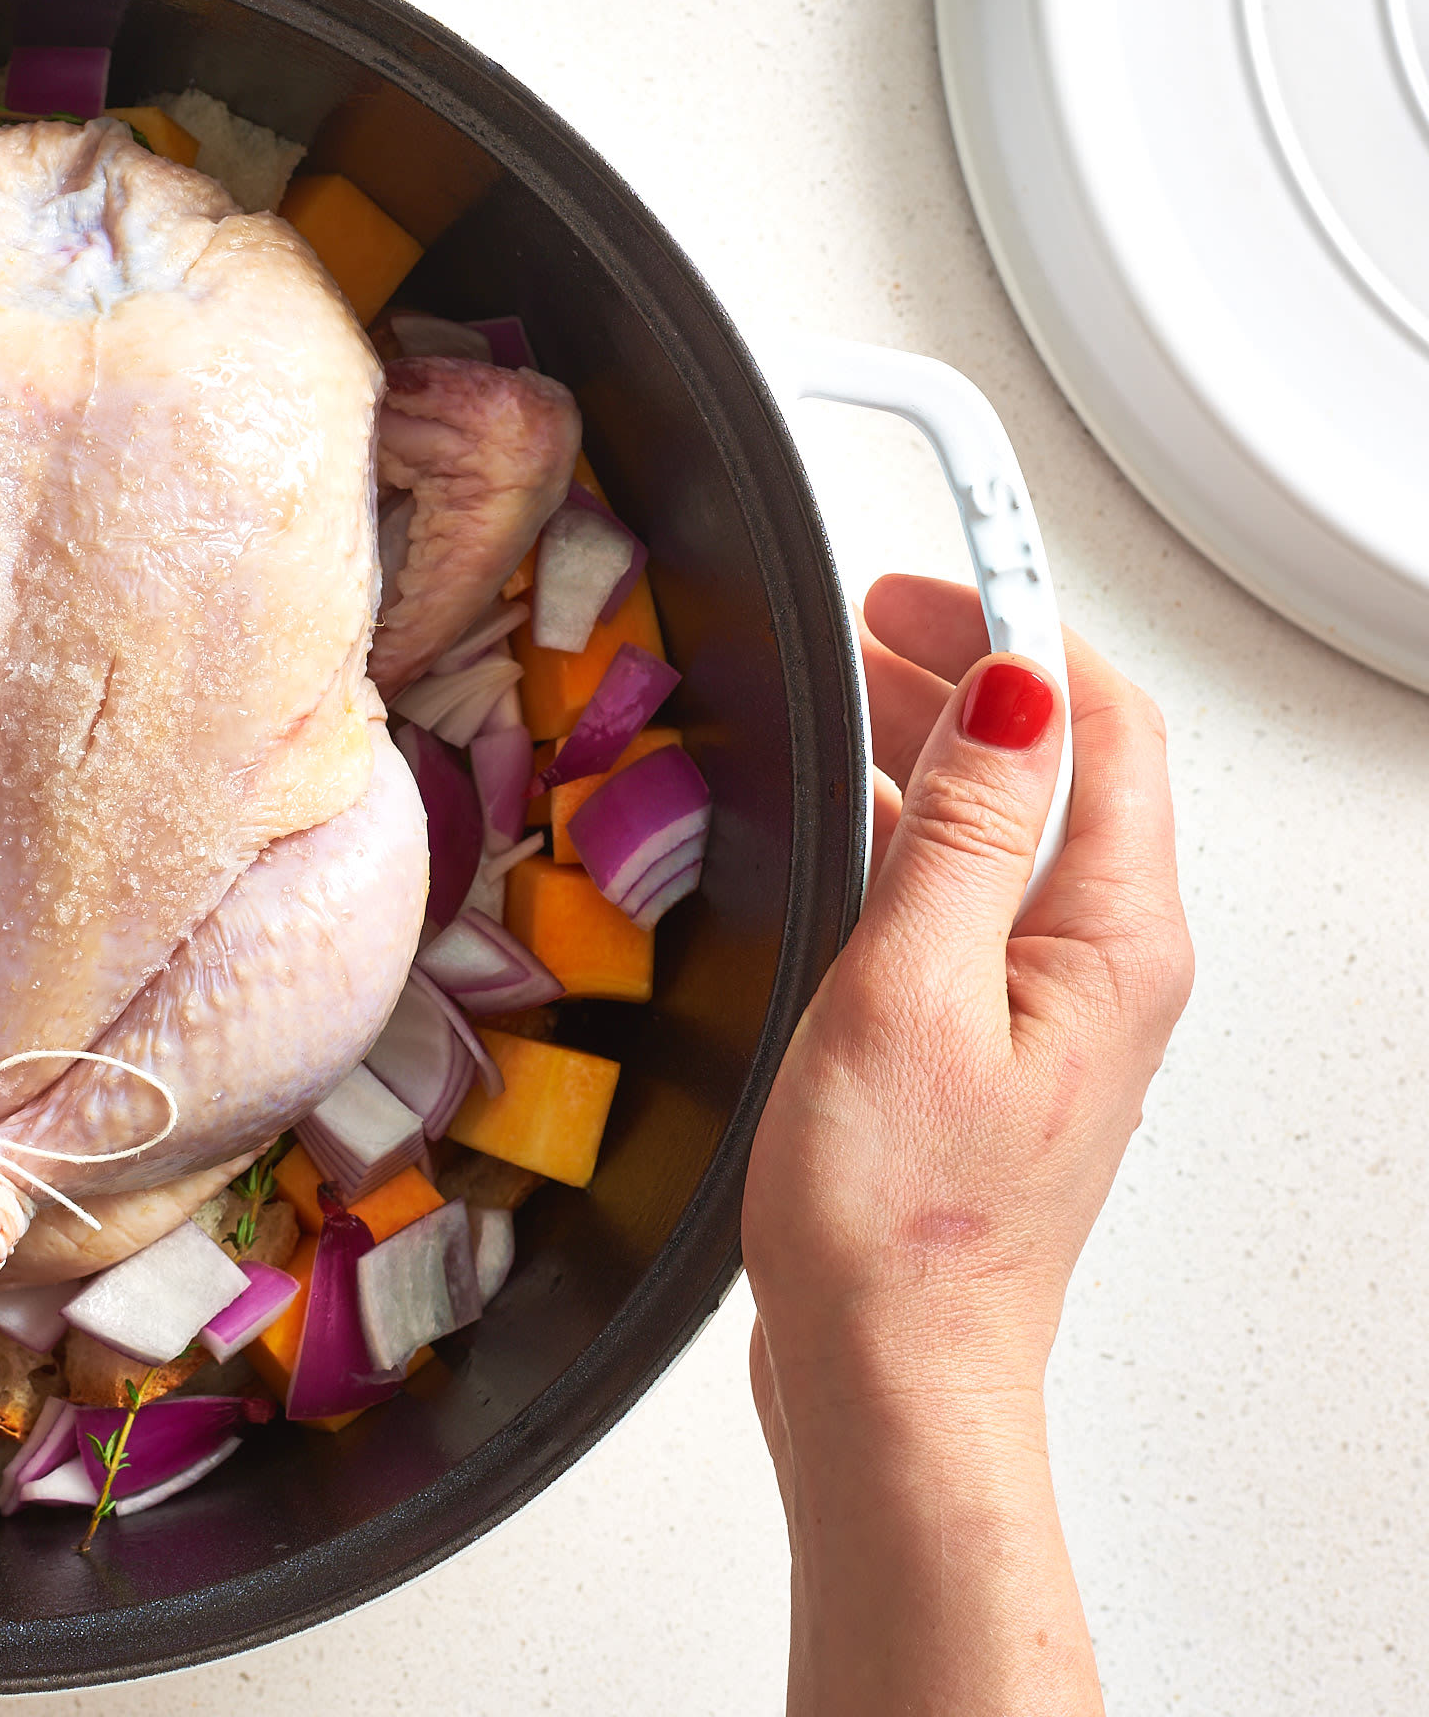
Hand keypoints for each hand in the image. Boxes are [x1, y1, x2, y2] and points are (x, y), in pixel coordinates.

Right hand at [744, 575, 1190, 1715]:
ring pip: (1008, 825)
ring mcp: (1051, 1007)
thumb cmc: (899, 1222)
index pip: (1099, 723)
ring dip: (931, 742)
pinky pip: (965, 893)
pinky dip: (905, 827)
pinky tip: (836, 825)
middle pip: (1062, 762)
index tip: (920, 571)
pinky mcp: (988, 1044)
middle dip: (966, 666)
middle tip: (862, 614)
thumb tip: (1011, 691)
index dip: (1010, 626)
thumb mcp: (908, 990)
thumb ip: (957, 830)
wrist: (892, 1376)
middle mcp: (1104, 965)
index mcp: (1112, 940)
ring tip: (837, 689)